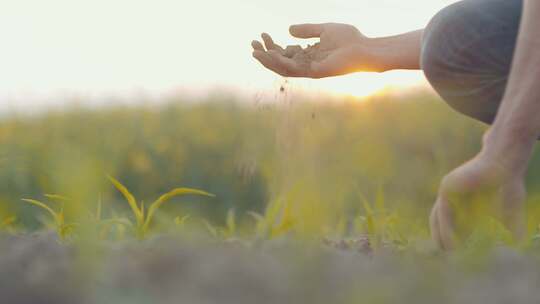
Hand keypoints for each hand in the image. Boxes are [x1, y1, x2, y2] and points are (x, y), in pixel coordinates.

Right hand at [251, 23, 378, 77]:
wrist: (364, 49)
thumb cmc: (349, 40)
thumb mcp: (324, 30)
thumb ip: (307, 30)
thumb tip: (288, 29)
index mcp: (308, 55)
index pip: (285, 53)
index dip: (272, 45)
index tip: (262, 34)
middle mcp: (307, 65)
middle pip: (280, 62)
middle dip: (265, 54)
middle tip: (252, 44)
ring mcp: (310, 70)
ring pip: (283, 69)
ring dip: (267, 61)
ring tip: (255, 52)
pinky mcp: (314, 72)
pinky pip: (293, 69)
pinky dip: (280, 62)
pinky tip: (270, 54)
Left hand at [430, 151, 525, 249]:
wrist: (505, 161)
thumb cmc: (508, 182)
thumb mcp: (510, 207)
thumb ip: (510, 223)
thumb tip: (518, 241)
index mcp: (463, 198)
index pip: (453, 219)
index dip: (454, 234)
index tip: (460, 248)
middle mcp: (452, 194)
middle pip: (439, 218)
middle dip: (442, 235)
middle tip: (448, 251)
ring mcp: (448, 189)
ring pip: (439, 216)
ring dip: (441, 234)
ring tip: (448, 250)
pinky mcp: (447, 186)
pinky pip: (443, 211)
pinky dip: (446, 227)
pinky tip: (451, 240)